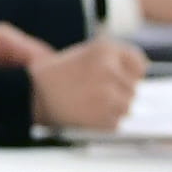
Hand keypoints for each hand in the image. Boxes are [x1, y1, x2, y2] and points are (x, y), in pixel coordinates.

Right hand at [29, 38, 145, 129]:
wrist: (31, 94)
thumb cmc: (55, 74)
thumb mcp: (84, 53)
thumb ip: (113, 60)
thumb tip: (140, 74)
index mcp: (105, 49)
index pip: (139, 65)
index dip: (130, 74)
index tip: (117, 78)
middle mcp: (110, 69)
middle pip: (133, 88)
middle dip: (118, 92)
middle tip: (92, 92)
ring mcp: (109, 94)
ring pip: (126, 107)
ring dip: (112, 109)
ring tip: (87, 103)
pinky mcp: (105, 116)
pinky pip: (116, 122)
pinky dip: (104, 122)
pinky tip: (85, 113)